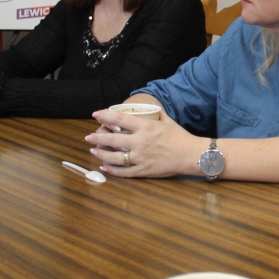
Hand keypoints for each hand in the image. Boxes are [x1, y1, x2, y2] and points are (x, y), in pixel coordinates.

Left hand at [86, 110, 203, 177]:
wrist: (190, 155)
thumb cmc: (180, 137)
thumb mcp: (167, 120)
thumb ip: (155, 113)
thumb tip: (148, 107)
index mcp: (145, 127)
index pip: (119, 119)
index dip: (105, 116)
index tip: (96, 114)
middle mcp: (140, 142)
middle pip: (111, 139)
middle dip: (96, 137)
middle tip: (88, 137)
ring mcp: (140, 157)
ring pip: (114, 157)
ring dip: (101, 154)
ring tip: (93, 151)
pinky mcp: (143, 170)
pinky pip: (123, 171)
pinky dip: (111, 169)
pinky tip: (104, 166)